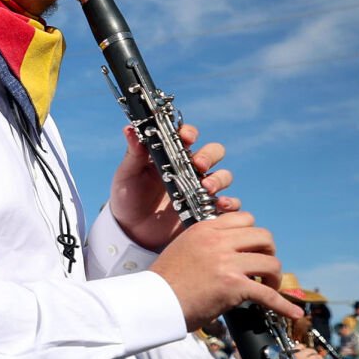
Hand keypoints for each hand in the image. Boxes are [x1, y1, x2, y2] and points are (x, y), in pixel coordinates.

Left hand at [108, 122, 240, 251]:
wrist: (131, 229)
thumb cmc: (128, 197)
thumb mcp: (127, 175)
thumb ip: (133, 154)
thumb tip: (129, 129)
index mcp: (171, 155)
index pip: (188, 136)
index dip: (190, 133)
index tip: (186, 138)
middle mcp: (190, 169)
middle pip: (213, 152)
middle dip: (209, 155)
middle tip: (198, 164)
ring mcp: (199, 188)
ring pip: (223, 176)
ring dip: (219, 179)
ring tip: (206, 187)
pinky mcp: (205, 208)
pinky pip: (228, 204)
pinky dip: (230, 203)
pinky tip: (221, 205)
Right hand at [149, 214, 301, 331]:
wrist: (151, 302)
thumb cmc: (163, 282)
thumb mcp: (182, 249)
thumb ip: (205, 244)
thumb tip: (229, 252)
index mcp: (205, 230)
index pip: (244, 218)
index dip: (253, 235)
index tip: (251, 249)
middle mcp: (217, 242)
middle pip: (264, 237)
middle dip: (268, 252)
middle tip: (262, 267)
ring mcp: (227, 263)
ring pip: (271, 263)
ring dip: (273, 277)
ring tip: (266, 287)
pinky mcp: (233, 286)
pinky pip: (268, 294)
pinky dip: (282, 305)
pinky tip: (292, 312)